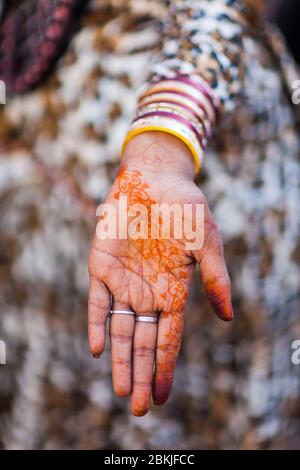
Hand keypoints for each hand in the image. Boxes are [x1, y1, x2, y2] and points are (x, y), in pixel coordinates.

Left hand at [88, 132, 232, 415]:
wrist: (153, 179)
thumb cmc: (185, 208)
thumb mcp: (207, 242)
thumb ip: (216, 279)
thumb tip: (228, 318)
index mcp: (174, 291)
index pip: (169, 338)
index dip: (166, 368)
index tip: (163, 397)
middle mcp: (148, 292)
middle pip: (144, 342)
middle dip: (142, 374)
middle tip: (140, 409)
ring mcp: (124, 282)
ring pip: (120, 330)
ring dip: (121, 360)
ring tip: (122, 391)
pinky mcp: (102, 266)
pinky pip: (97, 302)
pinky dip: (97, 324)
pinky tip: (99, 349)